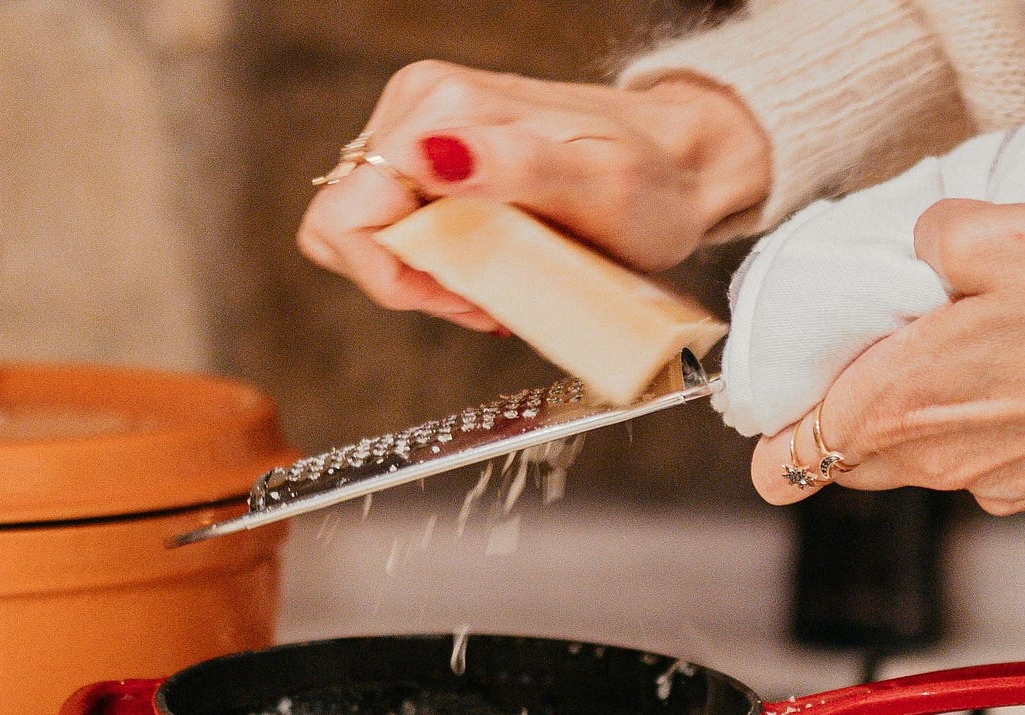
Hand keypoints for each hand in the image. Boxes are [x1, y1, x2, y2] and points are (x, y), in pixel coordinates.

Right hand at [297, 60, 768, 329]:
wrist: (679, 163)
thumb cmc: (649, 187)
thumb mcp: (598, 190)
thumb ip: (516, 168)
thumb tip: (437, 154)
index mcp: (443, 112)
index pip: (348, 218)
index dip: (395, 280)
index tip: (464, 297)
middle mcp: (419, 107)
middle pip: (346, 222)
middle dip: (403, 279)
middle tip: (479, 294)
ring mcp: (421, 123)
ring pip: (365, 224)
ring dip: (418, 271)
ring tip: (490, 279)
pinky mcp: (431, 144)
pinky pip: (392, 216)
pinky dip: (429, 254)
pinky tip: (486, 258)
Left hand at [750, 200, 1024, 514]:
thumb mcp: (998, 234)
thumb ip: (928, 238)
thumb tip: (921, 242)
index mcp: (894, 405)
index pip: (785, 464)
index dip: (779, 439)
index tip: (790, 412)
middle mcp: (930, 461)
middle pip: (848, 466)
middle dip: (850, 424)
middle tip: (884, 369)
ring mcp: (987, 486)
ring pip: (920, 467)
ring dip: (926, 427)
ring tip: (976, 368)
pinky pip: (987, 473)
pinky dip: (991, 440)